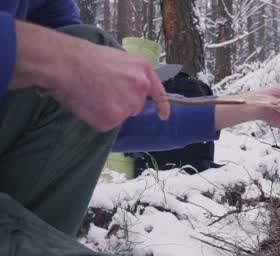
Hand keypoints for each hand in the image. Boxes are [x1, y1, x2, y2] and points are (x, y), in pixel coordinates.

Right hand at [12, 22, 169, 131]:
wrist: (66, 63)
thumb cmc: (84, 57)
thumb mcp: (117, 59)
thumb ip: (129, 75)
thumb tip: (126, 89)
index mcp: (143, 69)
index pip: (158, 92)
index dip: (162, 105)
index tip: (164, 116)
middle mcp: (141, 87)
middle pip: (135, 105)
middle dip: (122, 102)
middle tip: (100, 91)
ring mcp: (128, 105)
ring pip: (120, 115)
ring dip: (109, 110)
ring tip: (91, 94)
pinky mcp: (114, 119)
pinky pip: (106, 123)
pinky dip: (96, 118)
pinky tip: (87, 103)